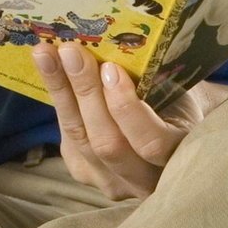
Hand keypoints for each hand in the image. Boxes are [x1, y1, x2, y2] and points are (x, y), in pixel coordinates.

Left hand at [32, 41, 227, 198]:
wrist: (170, 129)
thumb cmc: (176, 100)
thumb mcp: (176, 89)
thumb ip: (153, 80)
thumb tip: (117, 42)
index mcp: (181, 155)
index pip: (150, 142)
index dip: (127, 109)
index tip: (111, 68)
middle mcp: (147, 182)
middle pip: (108, 143)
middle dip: (86, 93)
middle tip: (70, 51)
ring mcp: (114, 184)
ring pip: (81, 142)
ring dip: (62, 94)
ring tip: (46, 55)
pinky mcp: (86, 175)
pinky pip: (69, 141)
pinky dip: (59, 104)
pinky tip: (48, 71)